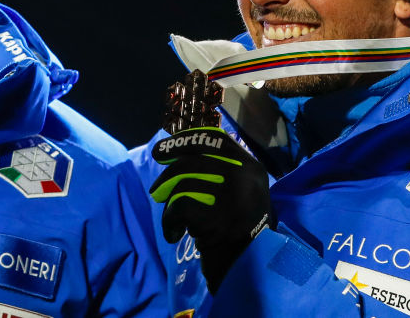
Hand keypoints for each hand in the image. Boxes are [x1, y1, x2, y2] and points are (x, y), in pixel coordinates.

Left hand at [150, 127, 271, 292]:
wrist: (254, 269)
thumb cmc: (244, 233)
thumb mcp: (243, 195)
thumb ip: (221, 173)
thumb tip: (180, 154)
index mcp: (253, 168)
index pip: (217, 140)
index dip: (186, 140)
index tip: (164, 147)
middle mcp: (245, 176)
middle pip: (193, 161)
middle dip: (168, 174)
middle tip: (155, 190)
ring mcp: (232, 196)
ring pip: (183, 184)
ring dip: (170, 205)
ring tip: (173, 221)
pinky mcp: (217, 216)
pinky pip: (178, 207)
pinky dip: (170, 221)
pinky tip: (174, 234)